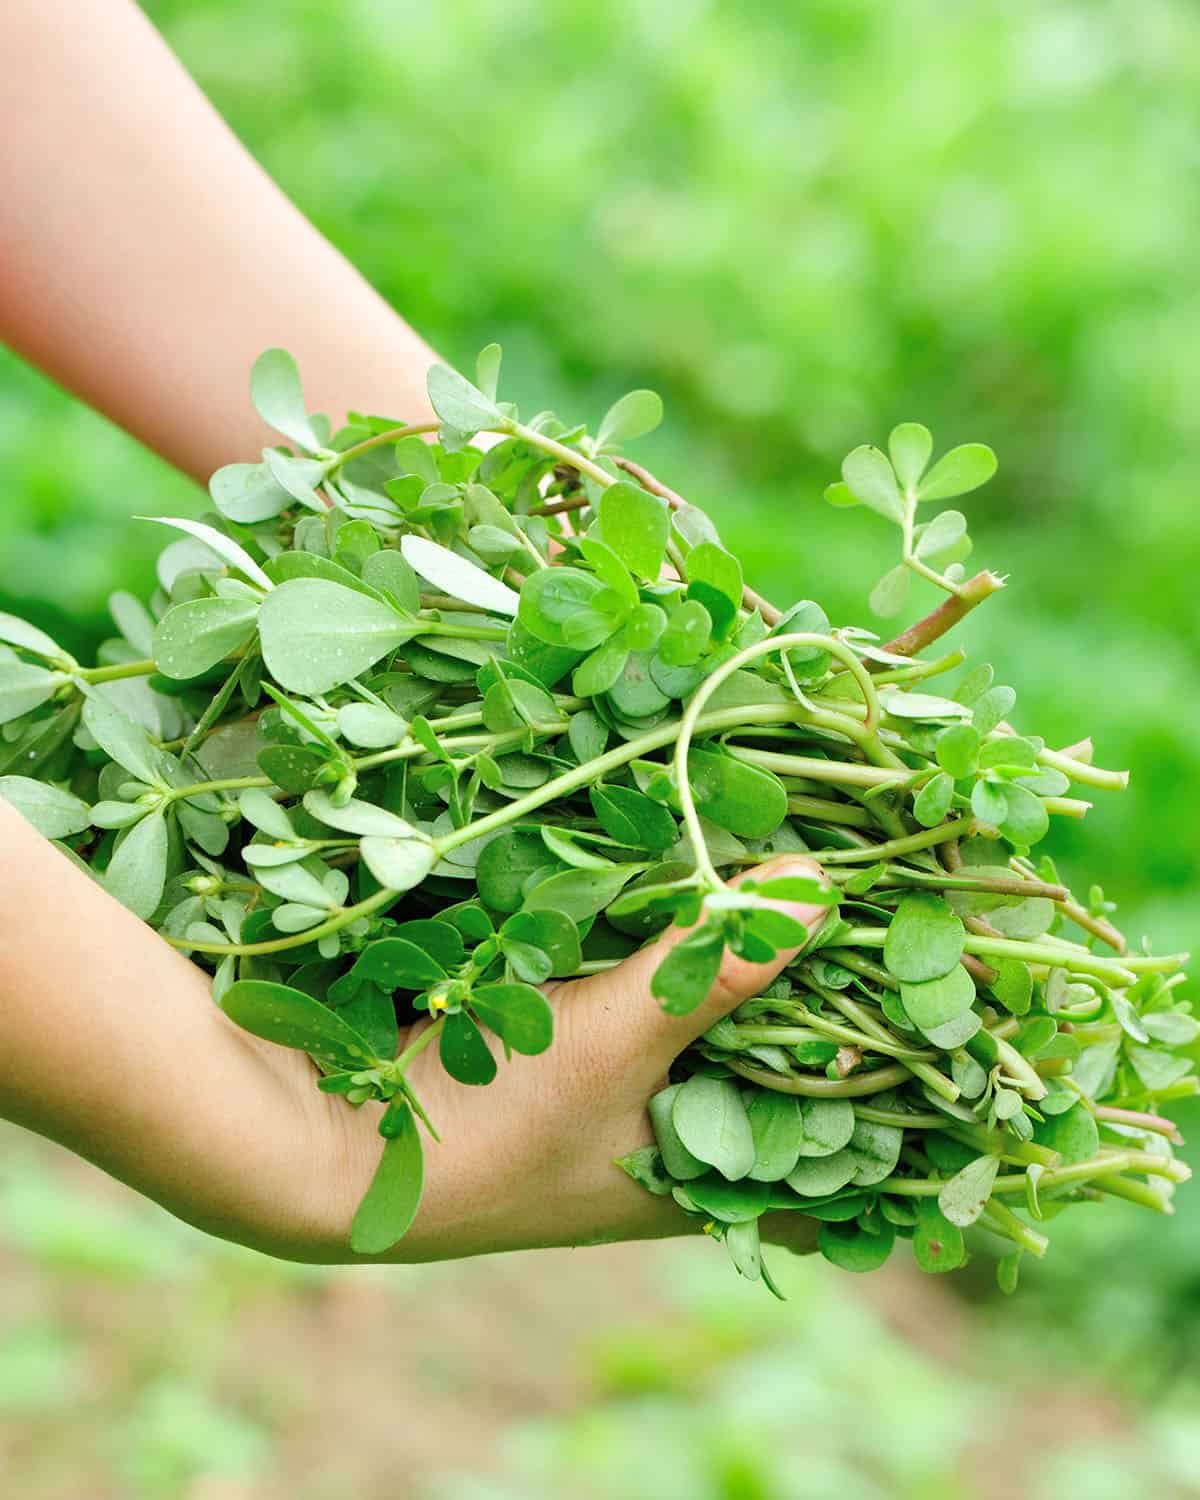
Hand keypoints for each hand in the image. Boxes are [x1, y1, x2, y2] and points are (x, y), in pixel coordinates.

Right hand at [0, 802, 823, 1262]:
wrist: (318, 1138)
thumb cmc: (487, 1126)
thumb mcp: (621, 1043)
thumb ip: (719, 967)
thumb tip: (822, 886)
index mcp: (697, 1173)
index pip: (832, 1142)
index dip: (891, 1078)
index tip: (940, 994)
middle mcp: (664, 1131)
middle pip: (768, 1049)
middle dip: (808, 975)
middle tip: (866, 885)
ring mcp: (607, 1082)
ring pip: (700, 1003)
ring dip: (732, 940)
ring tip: (796, 855)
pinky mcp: (555, 1032)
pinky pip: (632, 974)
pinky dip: (659, 926)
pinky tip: (689, 858)